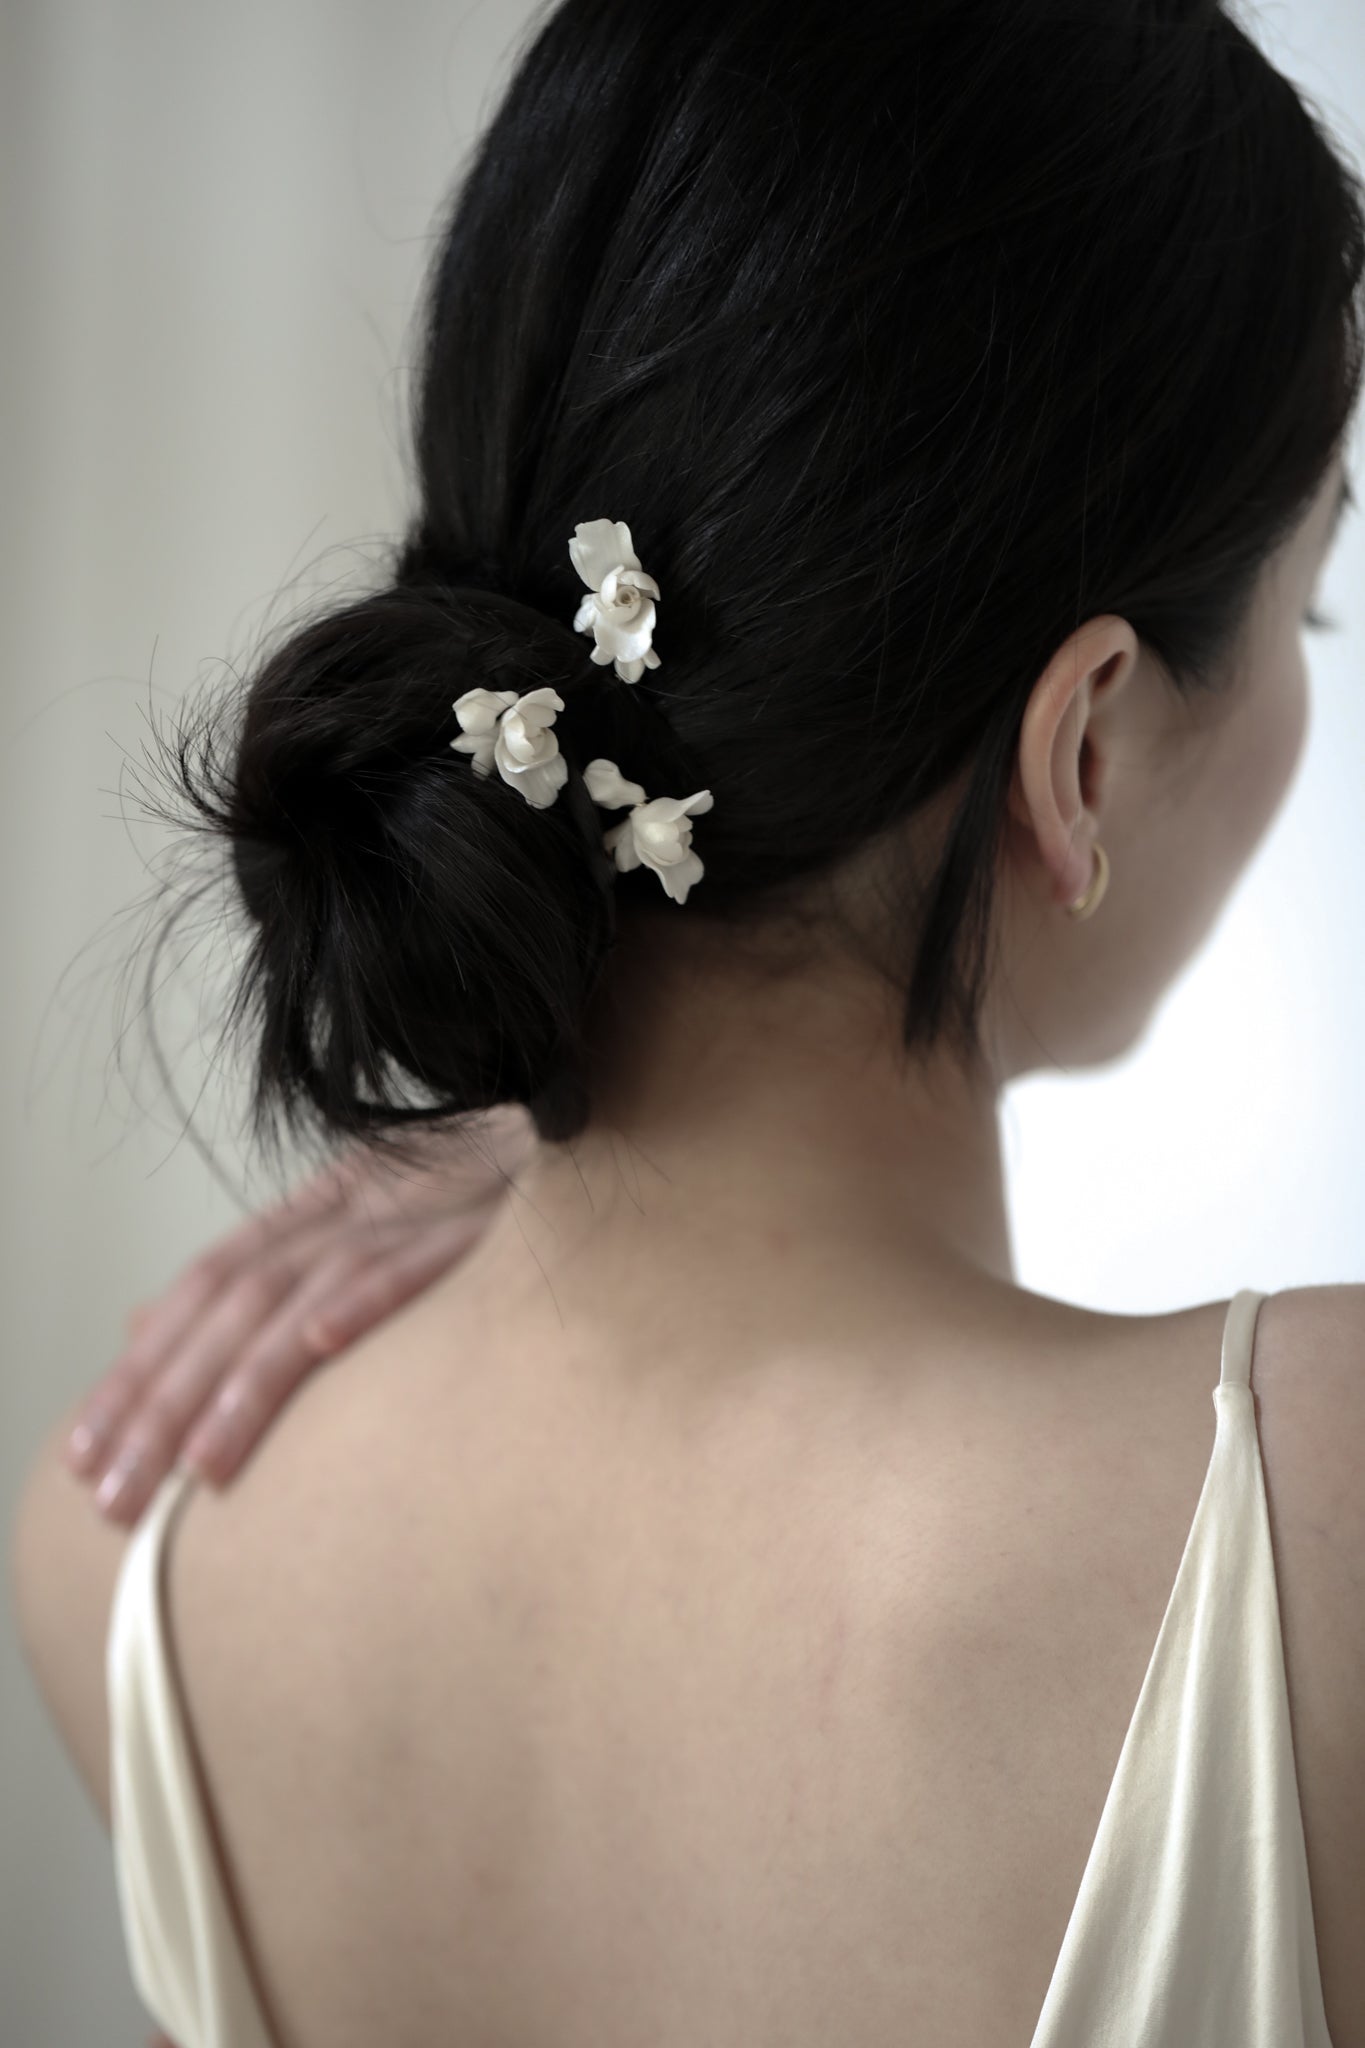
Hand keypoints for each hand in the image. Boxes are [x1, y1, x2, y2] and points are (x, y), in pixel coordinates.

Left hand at [64, 1109, 534, 1523]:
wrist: (605, 1123)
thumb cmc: (505, 1196)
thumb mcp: (381, 1226)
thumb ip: (277, 1274)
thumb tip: (146, 1327)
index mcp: (329, 1204)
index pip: (206, 1286)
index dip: (140, 1369)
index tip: (87, 1459)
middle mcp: (359, 1203)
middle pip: (232, 1300)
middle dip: (163, 1400)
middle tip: (116, 1495)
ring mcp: (421, 1209)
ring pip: (306, 1291)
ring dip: (244, 1382)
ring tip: (199, 1468)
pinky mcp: (489, 1219)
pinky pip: (420, 1257)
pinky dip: (369, 1296)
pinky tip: (324, 1343)